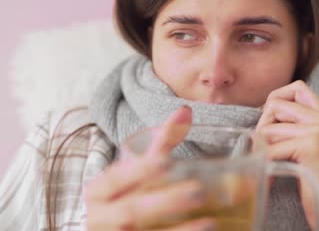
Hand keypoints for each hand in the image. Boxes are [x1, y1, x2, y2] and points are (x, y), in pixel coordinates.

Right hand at [84, 107, 216, 230]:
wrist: (103, 227)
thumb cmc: (123, 193)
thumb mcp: (134, 169)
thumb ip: (159, 143)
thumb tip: (186, 111)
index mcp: (98, 191)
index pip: (115, 178)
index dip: (139, 171)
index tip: (166, 162)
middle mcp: (100, 217)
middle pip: (131, 211)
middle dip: (163, 202)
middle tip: (197, 192)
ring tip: (209, 223)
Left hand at [256, 81, 318, 230]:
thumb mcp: (313, 149)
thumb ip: (296, 128)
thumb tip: (263, 116)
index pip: (297, 88)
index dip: (276, 100)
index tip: (271, 124)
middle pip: (276, 103)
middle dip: (262, 126)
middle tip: (263, 148)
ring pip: (269, 127)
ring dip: (261, 148)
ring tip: (267, 165)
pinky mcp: (312, 146)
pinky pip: (270, 148)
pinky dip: (264, 165)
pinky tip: (270, 178)